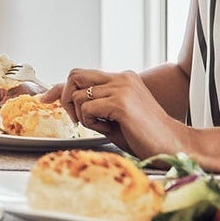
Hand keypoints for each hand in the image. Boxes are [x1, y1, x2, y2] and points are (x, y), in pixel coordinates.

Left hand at [46, 68, 186, 158]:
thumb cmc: (145, 136)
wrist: (174, 145)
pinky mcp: (121, 103)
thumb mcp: (113, 116)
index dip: (59, 87)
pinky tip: (110, 129)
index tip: (45, 99)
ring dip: (83, 117)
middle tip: (78, 120)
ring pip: (78, 97)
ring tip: (105, 127)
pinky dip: (91, 123)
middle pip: (74, 76)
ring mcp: (122, 88)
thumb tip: (68, 104)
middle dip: (66, 99)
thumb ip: (95, 106)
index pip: (81, 75)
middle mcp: (121, 78)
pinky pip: (87, 110)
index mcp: (122, 78)